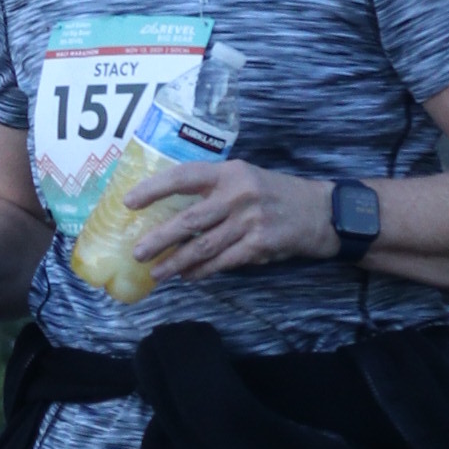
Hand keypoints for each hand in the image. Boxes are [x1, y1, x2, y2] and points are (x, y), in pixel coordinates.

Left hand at [123, 159, 338, 284]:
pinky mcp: (259, 246)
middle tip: (137, 252)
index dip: (154, 189)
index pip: (184, 176)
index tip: (129, 202)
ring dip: (176, 262)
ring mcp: (249, 221)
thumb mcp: (245, 178)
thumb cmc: (275, 194)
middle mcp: (238, 194)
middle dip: (159, 239)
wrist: (319, 212)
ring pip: (202, 247)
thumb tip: (169, 209)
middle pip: (189, 220)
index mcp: (230, 172)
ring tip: (156, 273)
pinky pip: (222, 262)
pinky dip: (201, 271)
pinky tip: (187, 276)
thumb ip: (213, 188)